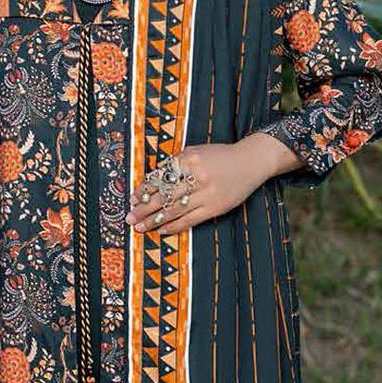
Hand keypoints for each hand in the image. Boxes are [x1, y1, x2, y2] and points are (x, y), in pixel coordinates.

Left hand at [124, 137, 283, 234]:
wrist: (251, 161)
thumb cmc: (220, 156)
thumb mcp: (196, 152)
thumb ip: (176, 165)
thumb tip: (152, 182)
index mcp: (189, 160)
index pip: (161, 178)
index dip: (144, 190)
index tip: (133, 198)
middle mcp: (197, 177)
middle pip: (164, 196)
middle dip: (144, 209)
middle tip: (129, 217)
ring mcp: (207, 194)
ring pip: (175, 211)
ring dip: (154, 221)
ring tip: (140, 227)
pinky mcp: (215, 208)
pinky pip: (190, 220)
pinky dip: (174, 226)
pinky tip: (162, 230)